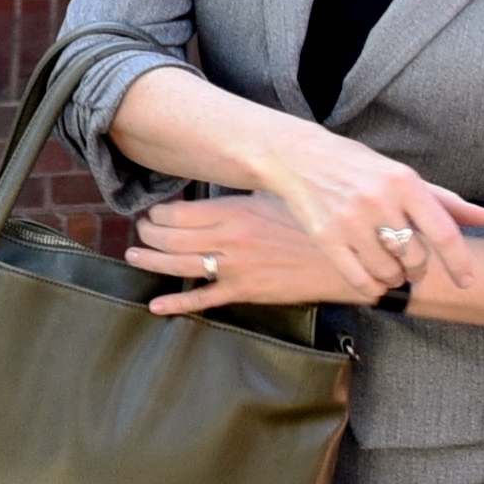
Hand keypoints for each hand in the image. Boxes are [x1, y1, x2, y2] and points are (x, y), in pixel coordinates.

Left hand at [126, 195, 446, 314]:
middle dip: (148, 234)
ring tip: (134, 256)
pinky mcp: (246, 292)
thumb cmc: (317, 223)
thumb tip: (233, 177)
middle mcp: (228, 240)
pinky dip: (176, 305)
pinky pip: (203, 300)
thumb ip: (250, 191)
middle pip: (170, 238)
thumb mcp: (280, 196)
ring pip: (177, 266)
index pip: (178, 212)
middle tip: (140, 231)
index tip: (152, 211)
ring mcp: (235, 268)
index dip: (159, 213)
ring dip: (150, 261)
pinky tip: (156, 306)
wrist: (350, 260)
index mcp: (235, 211)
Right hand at [227, 124, 483, 305]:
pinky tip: (373, 281)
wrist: (297, 157)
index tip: (466, 281)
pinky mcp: (324, 236)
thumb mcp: (401, 175)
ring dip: (394, 277)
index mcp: (403, 182)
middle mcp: (378, 200)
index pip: (443, 232)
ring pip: (387, 270)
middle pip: (415, 256)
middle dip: (417, 267)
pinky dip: (371, 288)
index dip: (459, 262)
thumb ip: (443, 200)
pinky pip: (357, 277)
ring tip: (389, 268)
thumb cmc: (357, 167)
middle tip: (410, 265)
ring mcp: (349, 220)